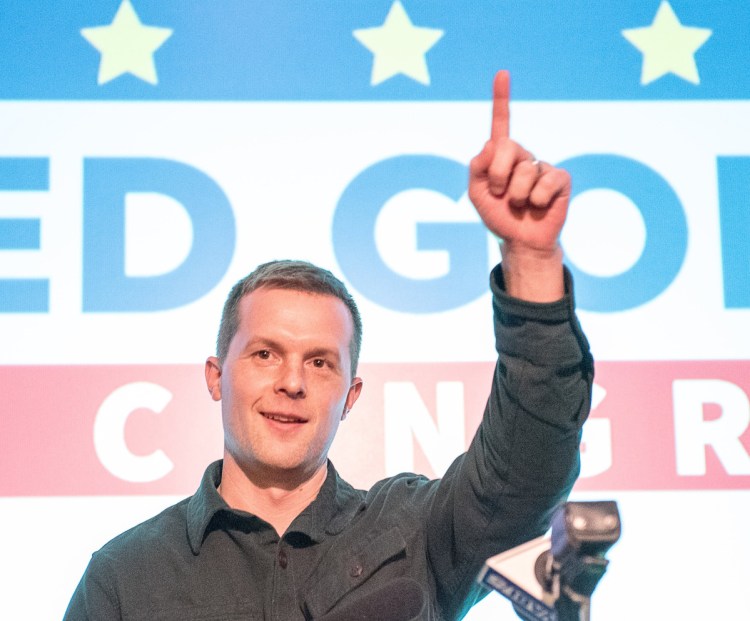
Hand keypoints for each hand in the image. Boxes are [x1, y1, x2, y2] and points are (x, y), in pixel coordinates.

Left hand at [468, 70, 569, 299]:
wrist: (520, 241)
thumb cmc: (498, 216)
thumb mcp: (477, 193)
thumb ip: (477, 168)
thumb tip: (492, 143)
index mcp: (501, 156)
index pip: (501, 123)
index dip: (501, 99)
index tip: (502, 73)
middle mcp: (523, 156)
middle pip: (507, 147)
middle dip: (497, 174)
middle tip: (499, 193)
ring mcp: (543, 166)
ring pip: (525, 171)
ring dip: (515, 195)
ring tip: (519, 204)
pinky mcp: (561, 179)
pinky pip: (545, 183)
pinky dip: (537, 200)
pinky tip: (538, 206)